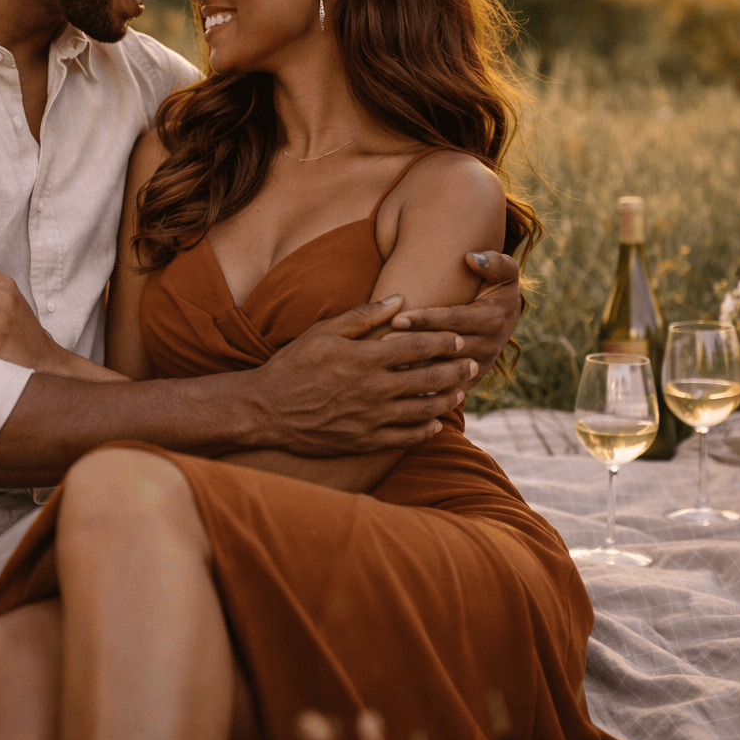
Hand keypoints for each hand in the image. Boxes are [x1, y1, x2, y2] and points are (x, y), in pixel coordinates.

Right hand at [253, 295, 478, 456]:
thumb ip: (363, 316)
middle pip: (429, 377)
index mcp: (367, 358)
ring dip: (447, 399)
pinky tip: (435, 424)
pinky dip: (425, 430)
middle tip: (473, 363)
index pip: (418, 345)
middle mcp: (375, 389)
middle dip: (456, 369)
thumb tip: (397, 298)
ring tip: (460, 391)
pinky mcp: (365, 440)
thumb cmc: (293, 365)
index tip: (459, 338)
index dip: (443, 341)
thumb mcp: (323, 332)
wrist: (266, 410)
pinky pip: (405, 438)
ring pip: (423, 409)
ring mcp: (372, 417)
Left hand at [387, 251, 522, 382]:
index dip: (425, 319)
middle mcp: (489, 346)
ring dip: (413, 367)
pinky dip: (423, 388)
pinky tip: (397, 383)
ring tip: (383, 362)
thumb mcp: (505, 271)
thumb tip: (472, 258)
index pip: (454, 320)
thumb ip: (494, 262)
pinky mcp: (471, 380)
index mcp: (494, 320)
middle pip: (444, 348)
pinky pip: (445, 388)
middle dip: (412, 345)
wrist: (507, 316)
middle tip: (381, 341)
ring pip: (442, 371)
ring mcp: (480, 366)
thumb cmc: (498, 286)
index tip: (396, 318)